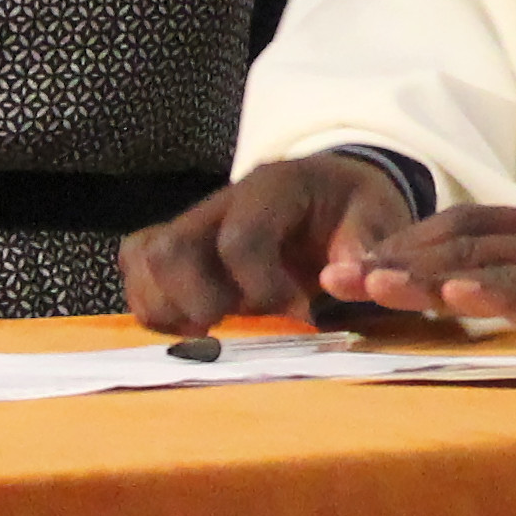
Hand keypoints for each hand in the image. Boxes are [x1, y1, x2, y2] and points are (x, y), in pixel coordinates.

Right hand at [124, 150, 413, 333]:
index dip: (261, 288)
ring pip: (144, 258)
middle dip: (199, 301)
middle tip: (239, 323)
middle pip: (171, 248)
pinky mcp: (179, 245)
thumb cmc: (354, 208)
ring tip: (215, 328)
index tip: (298, 313)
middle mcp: (221, 201)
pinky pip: (137, 266)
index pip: (239, 239)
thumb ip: (368, 247)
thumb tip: (342, 281)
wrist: (333, 191)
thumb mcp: (378, 216)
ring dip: (171, 307)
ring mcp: (193, 222)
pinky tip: (193, 325)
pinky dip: (154, 304)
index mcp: (272, 187)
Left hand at [338, 205, 515, 378]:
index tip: (354, 265)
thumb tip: (479, 291)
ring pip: (498, 267)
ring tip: (373, 288)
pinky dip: (501, 297)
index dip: (409, 241)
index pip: (471, 223)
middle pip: (469, 242)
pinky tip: (461, 300)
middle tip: (336, 281)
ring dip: (428, 278)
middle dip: (398, 261)